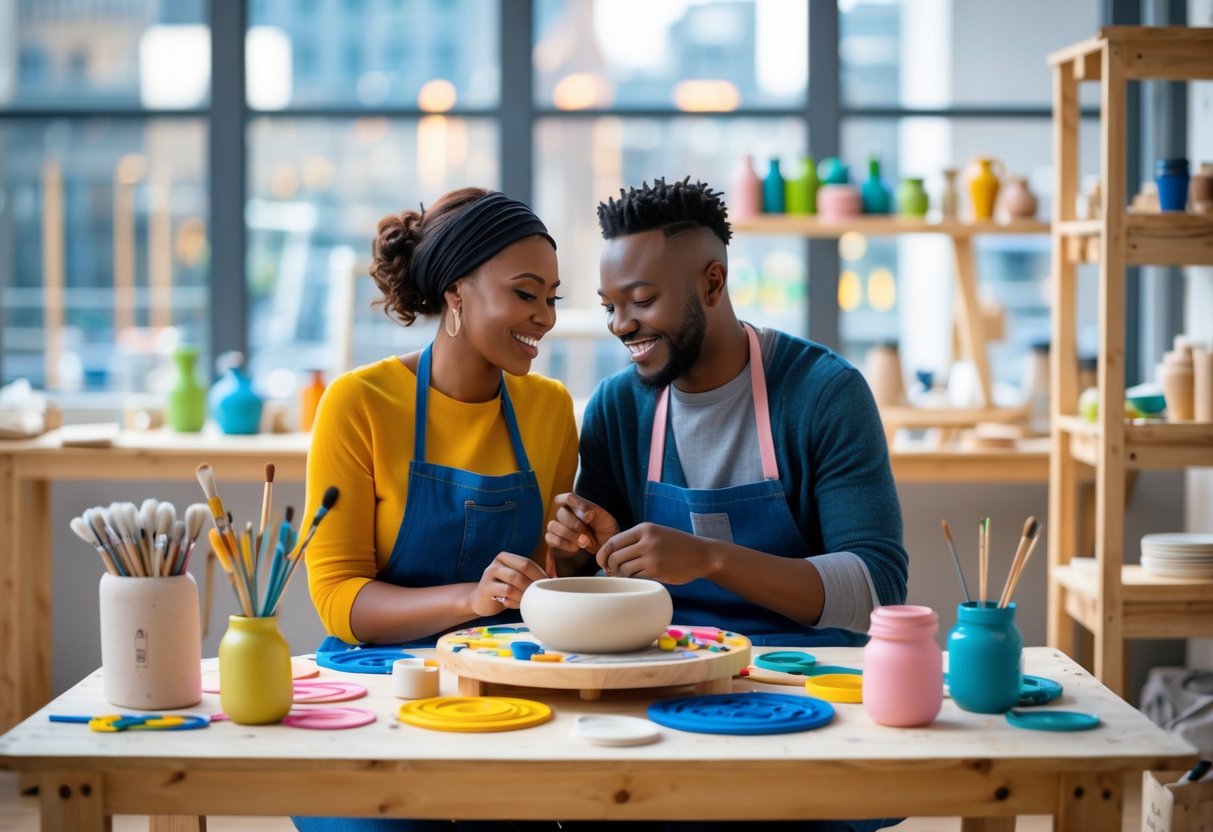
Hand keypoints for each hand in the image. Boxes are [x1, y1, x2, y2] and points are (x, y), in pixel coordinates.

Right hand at [469, 552, 549, 617]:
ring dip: (526, 591)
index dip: (540, 573)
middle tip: (542, 593)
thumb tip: (555, 579)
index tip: (549, 585)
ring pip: (515, 580)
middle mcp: (496, 563)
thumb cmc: (503, 590)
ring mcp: (489, 575)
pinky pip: (507, 593)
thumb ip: (529, 576)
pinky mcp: (486, 589)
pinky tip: (518, 604)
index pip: (527, 562)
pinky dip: (516, 599)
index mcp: (505, 557)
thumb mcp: (515, 580)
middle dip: (535, 581)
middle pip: (522, 568)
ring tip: (531, 600)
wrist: (480, 601)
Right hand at [545, 493, 617, 556]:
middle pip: (561, 513)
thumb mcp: (604, 518)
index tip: (589, 516)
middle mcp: (564, 513)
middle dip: (576, 526)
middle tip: (588, 535)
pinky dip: (564, 544)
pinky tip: (576, 547)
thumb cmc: (603, 529)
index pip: (568, 497)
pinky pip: (550, 538)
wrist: (603, 546)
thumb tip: (586, 513)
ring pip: (552, 526)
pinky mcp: (552, 539)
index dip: (576, 505)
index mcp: (575, 504)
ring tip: (584, 542)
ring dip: (569, 535)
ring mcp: (556, 526)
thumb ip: (594, 512)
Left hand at [597, 523, 714, 584]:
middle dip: (610, 567)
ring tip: (626, 576)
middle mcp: (646, 540)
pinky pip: (634, 578)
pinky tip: (636, 580)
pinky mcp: (657, 571)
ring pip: (622, 569)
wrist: (702, 554)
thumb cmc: (677, 545)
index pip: (613, 541)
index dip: (603, 554)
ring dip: (620, 575)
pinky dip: (631, 580)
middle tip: (614, 573)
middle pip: (614, 556)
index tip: (602, 563)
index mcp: (644, 528)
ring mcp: (652, 556)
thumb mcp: (656, 534)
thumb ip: (635, 540)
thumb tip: (609, 556)